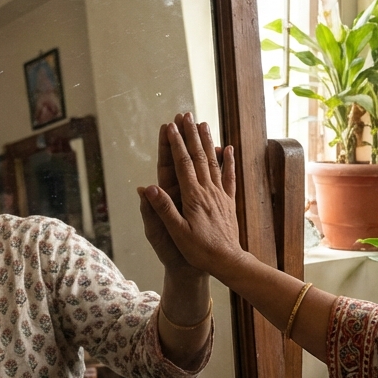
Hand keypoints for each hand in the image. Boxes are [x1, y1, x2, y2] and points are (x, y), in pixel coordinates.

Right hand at [140, 113, 248, 278]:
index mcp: (192, 196)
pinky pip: (229, 176)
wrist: (228, 261)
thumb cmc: (199, 250)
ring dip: (207, 141)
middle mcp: (207, 191)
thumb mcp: (177, 232)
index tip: (170, 126)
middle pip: (198, 156)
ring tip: (203, 123)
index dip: (175, 143)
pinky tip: (229, 148)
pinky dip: (229, 161)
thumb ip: (164, 209)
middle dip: (190, 134)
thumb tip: (148, 188)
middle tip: (185, 115)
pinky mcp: (228, 201)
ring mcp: (220, 194)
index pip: (182, 164)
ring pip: (213, 162)